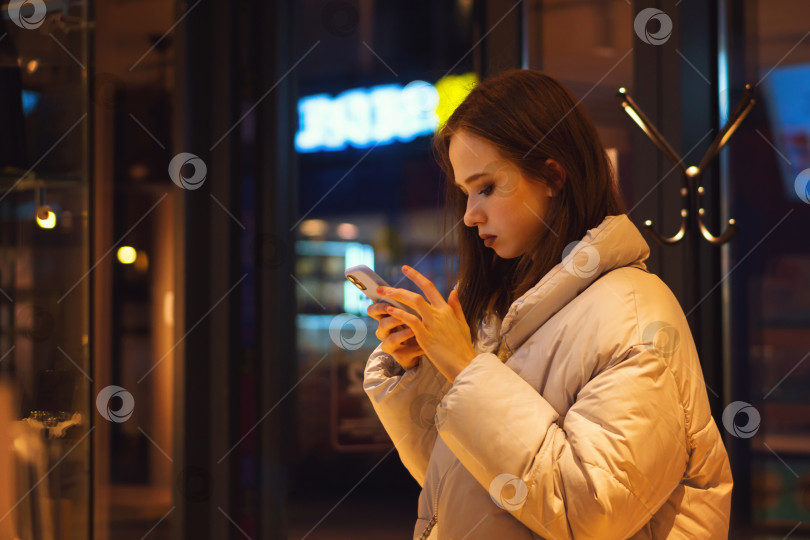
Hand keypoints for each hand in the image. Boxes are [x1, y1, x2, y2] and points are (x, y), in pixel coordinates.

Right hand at [367, 302, 424, 370]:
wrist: (424, 349)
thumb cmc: (416, 325)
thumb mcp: (411, 312)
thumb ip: (408, 300)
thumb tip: (409, 281)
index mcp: (386, 318)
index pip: (373, 311)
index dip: (377, 306)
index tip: (387, 300)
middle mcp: (385, 332)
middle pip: (381, 324)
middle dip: (392, 318)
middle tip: (403, 314)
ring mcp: (391, 345)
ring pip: (391, 339)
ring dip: (403, 333)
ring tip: (415, 330)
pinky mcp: (400, 357)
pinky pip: (404, 353)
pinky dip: (415, 348)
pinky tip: (424, 345)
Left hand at [376, 265, 476, 382]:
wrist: (465, 364)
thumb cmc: (463, 347)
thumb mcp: (463, 323)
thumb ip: (456, 306)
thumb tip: (453, 290)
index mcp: (447, 310)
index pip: (430, 287)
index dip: (416, 276)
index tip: (405, 269)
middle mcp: (439, 314)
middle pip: (417, 294)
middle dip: (398, 289)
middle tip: (382, 288)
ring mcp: (432, 324)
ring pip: (414, 302)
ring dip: (397, 297)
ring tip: (383, 296)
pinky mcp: (426, 336)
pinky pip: (411, 320)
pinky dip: (400, 314)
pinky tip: (390, 311)